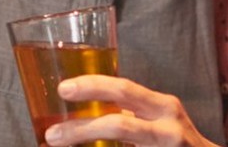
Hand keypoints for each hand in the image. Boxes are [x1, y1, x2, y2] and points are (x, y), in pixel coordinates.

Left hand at [44, 75, 215, 146]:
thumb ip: (129, 110)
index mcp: (162, 106)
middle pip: (120, 124)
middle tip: (52, 134)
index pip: (124, 89)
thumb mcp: (158, 116)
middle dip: (81, 129)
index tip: (63, 89)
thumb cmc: (175, 137)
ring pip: (121, 140)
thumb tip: (82, 108)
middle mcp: (168, 127)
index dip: (92, 86)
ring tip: (58, 144)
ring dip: (85, 142)